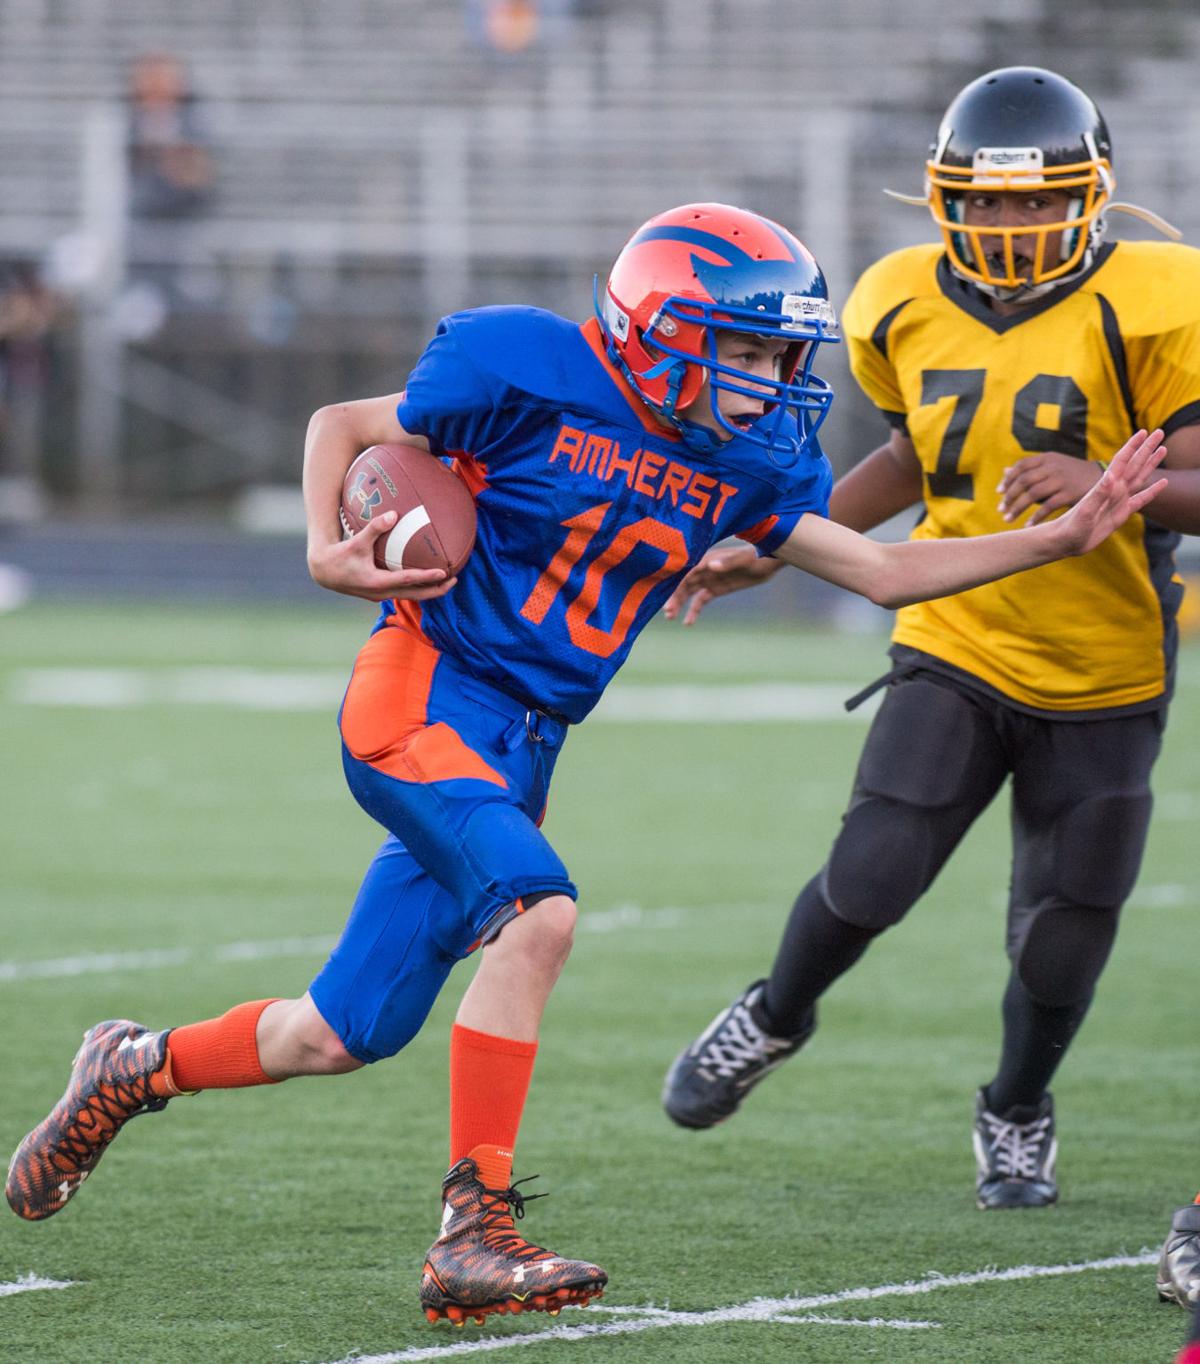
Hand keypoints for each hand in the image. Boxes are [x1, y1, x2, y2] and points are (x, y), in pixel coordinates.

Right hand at [308, 511, 455, 602]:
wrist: (323, 572)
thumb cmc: (339, 555)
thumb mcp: (356, 541)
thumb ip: (375, 528)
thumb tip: (393, 514)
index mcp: (377, 582)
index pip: (408, 580)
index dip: (427, 577)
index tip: (443, 573)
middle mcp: (382, 593)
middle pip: (415, 595)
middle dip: (436, 590)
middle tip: (454, 580)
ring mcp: (381, 595)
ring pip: (411, 595)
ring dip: (429, 590)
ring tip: (446, 582)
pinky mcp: (380, 593)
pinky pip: (403, 591)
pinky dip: (417, 587)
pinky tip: (426, 578)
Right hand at [662, 545, 781, 625]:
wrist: (767, 561)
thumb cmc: (755, 557)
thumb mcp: (743, 560)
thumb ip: (727, 563)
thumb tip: (709, 566)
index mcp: (707, 559)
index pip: (686, 573)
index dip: (676, 585)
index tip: (668, 598)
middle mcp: (704, 569)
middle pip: (684, 584)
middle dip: (674, 597)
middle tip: (667, 612)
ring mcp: (709, 579)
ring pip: (689, 593)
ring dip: (679, 604)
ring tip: (670, 617)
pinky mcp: (716, 589)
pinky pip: (701, 600)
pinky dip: (693, 611)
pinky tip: (688, 623)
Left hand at [997, 451, 1104, 524]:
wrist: (1106, 480)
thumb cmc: (1072, 476)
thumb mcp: (1052, 467)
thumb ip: (1029, 471)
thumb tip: (1004, 472)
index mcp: (1047, 458)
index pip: (1021, 466)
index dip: (1008, 479)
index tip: (999, 493)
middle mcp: (1053, 466)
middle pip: (1024, 481)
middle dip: (1009, 496)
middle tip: (1001, 510)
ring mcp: (1062, 479)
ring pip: (1033, 494)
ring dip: (1017, 508)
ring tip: (1008, 519)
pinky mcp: (1070, 493)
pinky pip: (1047, 507)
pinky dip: (1035, 517)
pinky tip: (1027, 526)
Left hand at [1048, 428, 1167, 555]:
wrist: (1065, 542)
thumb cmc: (1071, 527)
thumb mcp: (1085, 511)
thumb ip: (1098, 494)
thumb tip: (1111, 475)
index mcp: (1106, 486)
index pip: (1122, 460)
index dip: (1132, 445)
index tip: (1144, 431)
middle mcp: (1114, 490)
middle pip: (1135, 464)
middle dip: (1147, 448)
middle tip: (1160, 432)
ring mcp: (1119, 501)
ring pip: (1140, 478)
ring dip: (1151, 464)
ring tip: (1163, 449)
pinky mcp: (1121, 514)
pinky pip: (1141, 499)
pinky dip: (1153, 491)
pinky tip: (1163, 483)